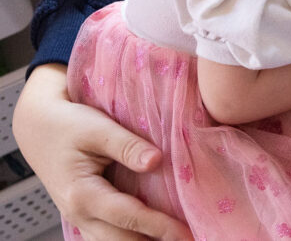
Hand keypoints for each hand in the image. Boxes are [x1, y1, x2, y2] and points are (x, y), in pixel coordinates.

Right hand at [11, 64, 192, 240]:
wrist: (38, 126)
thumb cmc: (67, 124)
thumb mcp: (97, 128)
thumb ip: (127, 145)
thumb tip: (156, 161)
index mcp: (82, 194)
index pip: (128, 216)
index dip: (159, 226)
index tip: (186, 232)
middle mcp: (79, 213)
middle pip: (122, 240)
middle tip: (190, 239)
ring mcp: (80, 217)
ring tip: (176, 237)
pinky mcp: (86, 214)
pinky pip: (110, 234)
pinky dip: (133, 235)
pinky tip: (155, 231)